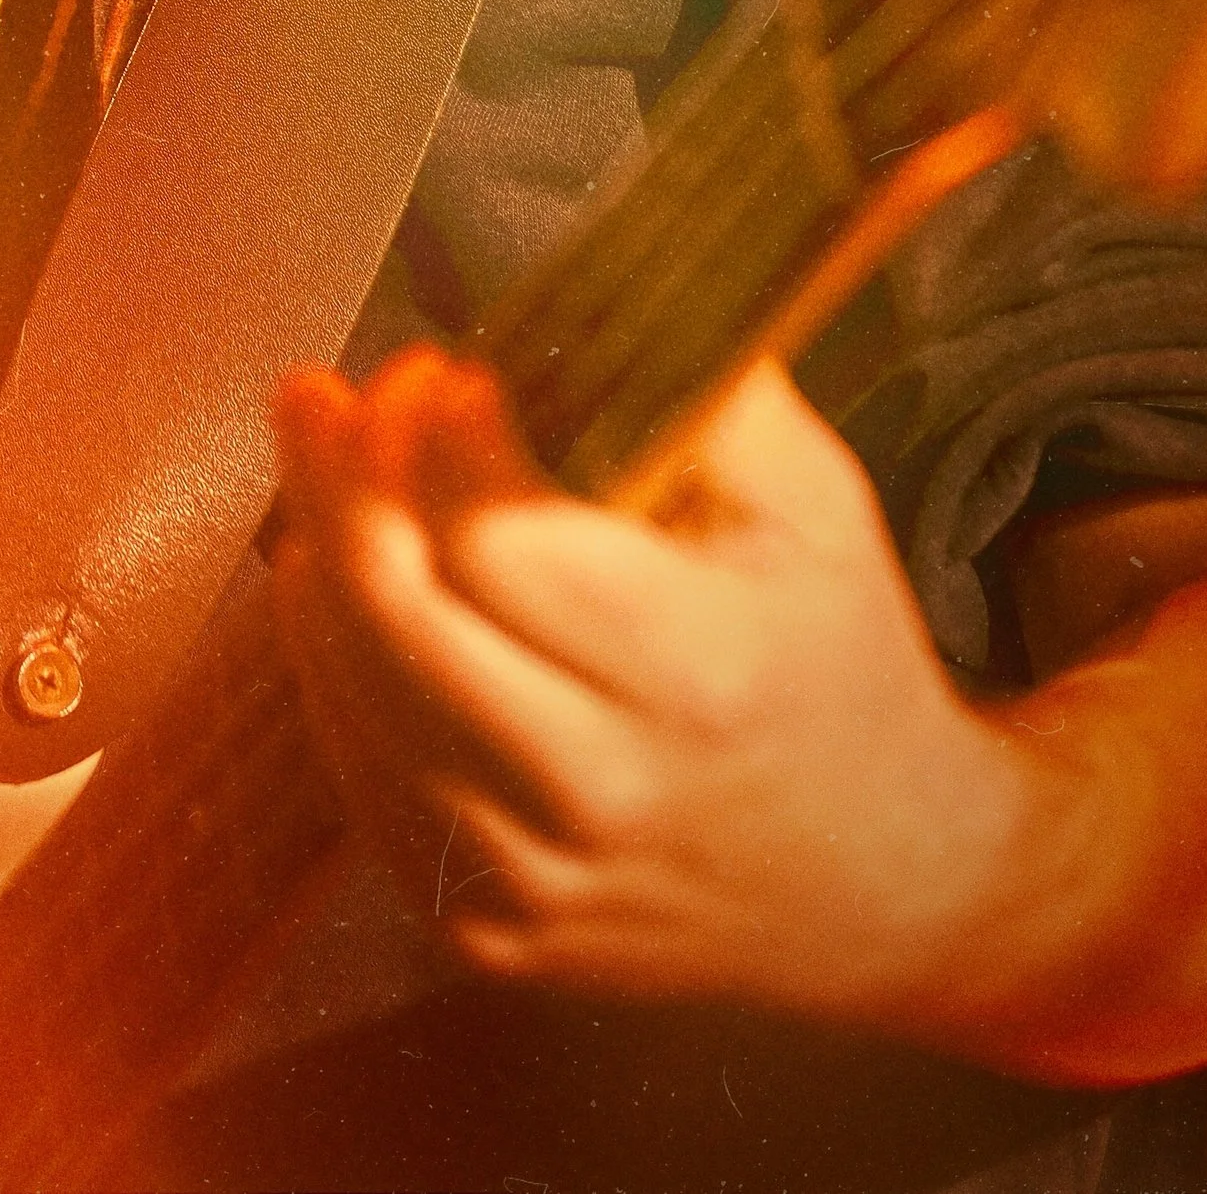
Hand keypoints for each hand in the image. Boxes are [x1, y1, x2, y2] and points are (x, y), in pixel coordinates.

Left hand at [269, 346, 1055, 1042]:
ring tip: (323, 464)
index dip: (441, 438)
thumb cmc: (839, 660)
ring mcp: (542, 883)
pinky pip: (361, 780)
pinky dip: (332, 666)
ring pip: (355, 696)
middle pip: (396, 615)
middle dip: (338, 476)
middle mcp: (610, 793)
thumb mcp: (816, 502)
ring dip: (316, 558)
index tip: (449, 374)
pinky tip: (334, 582)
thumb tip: (590, 271)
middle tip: (329, 393)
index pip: (494, 539)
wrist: (889, 885)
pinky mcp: (494, 935)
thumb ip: (702, 381)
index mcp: (697, 675)